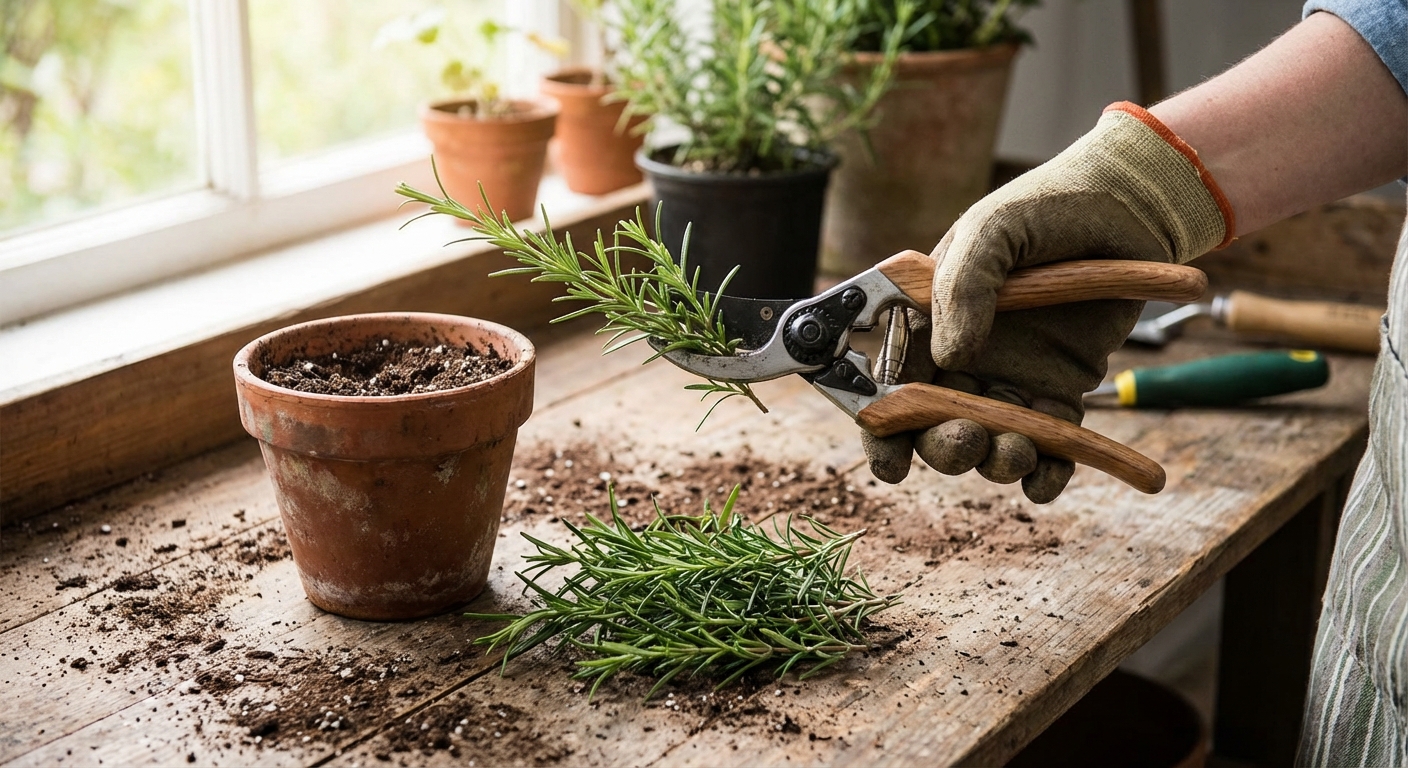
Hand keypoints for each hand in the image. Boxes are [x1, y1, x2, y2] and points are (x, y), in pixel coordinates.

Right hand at [863, 102, 1233, 502]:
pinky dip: (1047, 474)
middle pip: (933, 425)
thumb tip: (951, 356)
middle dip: (942, 447)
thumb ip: (962, 285)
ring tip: (1016, 451)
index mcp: (926, 320)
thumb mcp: (992, 229)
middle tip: (967, 439)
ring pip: (989, 441)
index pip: (888, 382)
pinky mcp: (1062, 389)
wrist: (1129, 207)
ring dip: (995, 461)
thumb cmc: (1047, 207)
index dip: (882, 428)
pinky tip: (1047, 479)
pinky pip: (1049, 444)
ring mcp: (1012, 376)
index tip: (892, 460)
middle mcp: (963, 356)